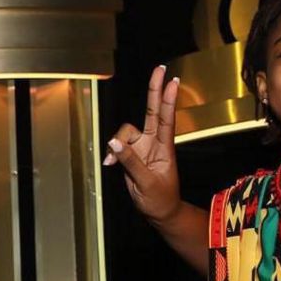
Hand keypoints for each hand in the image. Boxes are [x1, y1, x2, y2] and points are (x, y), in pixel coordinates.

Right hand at [104, 66, 181, 223]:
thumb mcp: (147, 183)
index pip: (165, 118)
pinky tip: (109, 162)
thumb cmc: (160, 198)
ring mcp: (142, 146)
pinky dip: (112, 152)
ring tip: (111, 161)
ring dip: (116, 143)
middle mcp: (154, 142)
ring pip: (125, 131)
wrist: (160, 211)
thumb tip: (114, 142)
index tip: (171, 81)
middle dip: (155, 90)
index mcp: (165, 147)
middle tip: (160, 69)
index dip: (167, 99)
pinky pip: (117, 145)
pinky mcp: (132, 153)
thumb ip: (131, 162)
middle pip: (152, 111)